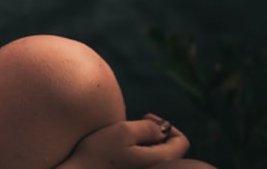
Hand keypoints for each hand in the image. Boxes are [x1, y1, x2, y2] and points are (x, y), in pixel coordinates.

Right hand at [58, 114, 189, 168]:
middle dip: (154, 134)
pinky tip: (116, 152)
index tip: (145, 117)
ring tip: (122, 139)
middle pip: (169, 149)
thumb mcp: (122, 132)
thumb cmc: (98, 154)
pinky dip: (135, 154)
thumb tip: (161, 130)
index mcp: (161, 160)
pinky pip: (142, 163)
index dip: (166, 125)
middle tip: (131, 126)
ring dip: (143, 144)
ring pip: (154, 156)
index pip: (181, 141)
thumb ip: (147, 128)